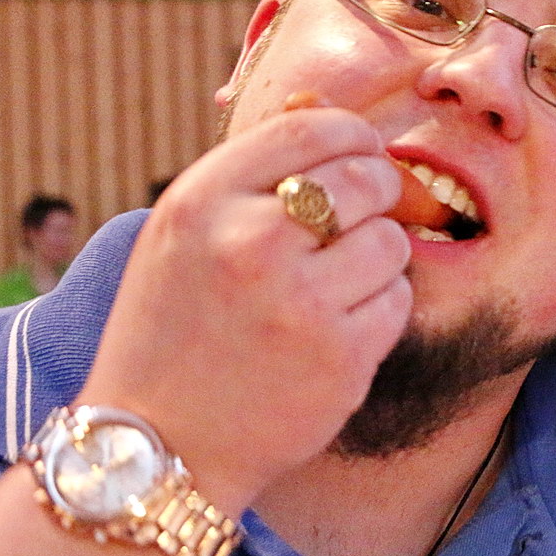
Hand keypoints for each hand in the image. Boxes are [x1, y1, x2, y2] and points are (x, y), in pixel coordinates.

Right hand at [75, 105, 410, 508]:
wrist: (157, 446)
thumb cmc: (174, 330)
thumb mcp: (184, 235)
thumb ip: (251, 176)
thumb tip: (326, 109)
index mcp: (201, 201)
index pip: (312, 129)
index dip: (352, 138)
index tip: (358, 158)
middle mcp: (248, 242)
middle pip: (366, 179)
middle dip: (376, 195)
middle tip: (356, 224)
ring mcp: (298, 302)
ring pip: (392, 240)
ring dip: (377, 259)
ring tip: (332, 288)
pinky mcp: (340, 357)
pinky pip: (398, 300)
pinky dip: (380, 310)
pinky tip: (336, 330)